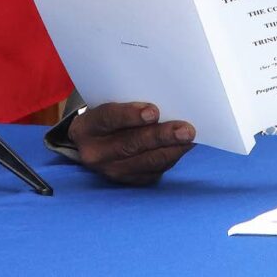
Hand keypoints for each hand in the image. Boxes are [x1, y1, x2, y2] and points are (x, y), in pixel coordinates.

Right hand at [69, 101, 195, 185]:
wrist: (95, 139)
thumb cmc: (109, 113)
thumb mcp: (109, 100)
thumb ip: (129, 98)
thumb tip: (165, 97)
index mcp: (86, 127)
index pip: (108, 119)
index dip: (130, 115)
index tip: (154, 111)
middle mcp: (95, 153)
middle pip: (130, 144)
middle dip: (161, 136)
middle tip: (185, 130)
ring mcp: (111, 170)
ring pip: (145, 161)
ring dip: (171, 149)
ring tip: (190, 139)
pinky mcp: (129, 180)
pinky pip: (154, 171)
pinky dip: (171, 157)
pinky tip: (184, 146)